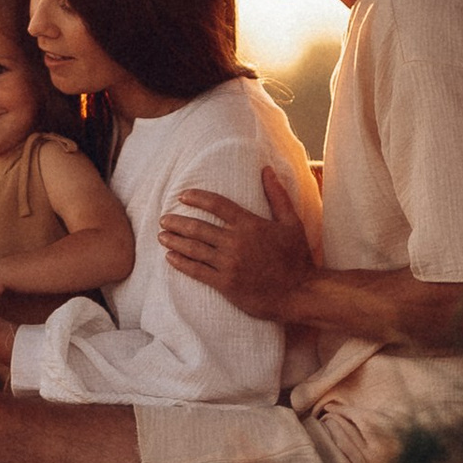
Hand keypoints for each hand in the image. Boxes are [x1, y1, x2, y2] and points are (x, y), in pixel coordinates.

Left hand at [160, 167, 316, 321]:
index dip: (197, 198)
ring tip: (162, 236)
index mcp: (249, 224)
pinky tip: (171, 258)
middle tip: (164, 218)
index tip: (182, 196)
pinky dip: (181, 263)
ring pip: (194, 249)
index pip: (217, 205)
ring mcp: (229, 264)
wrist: (300, 293)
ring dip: (175, 241)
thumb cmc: (297, 257)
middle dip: (177, 222)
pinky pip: (198, 272)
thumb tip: (266, 169)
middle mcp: (236, 242)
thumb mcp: (292, 222)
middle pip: (198, 228)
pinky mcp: (226, 284)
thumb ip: (277, 195)